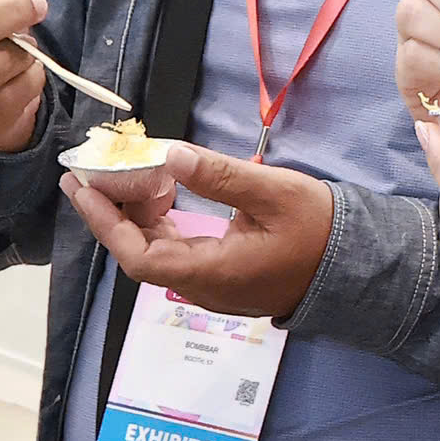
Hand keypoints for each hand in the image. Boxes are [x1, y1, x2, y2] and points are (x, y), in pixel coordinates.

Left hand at [59, 144, 333, 318]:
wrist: (357, 266)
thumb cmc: (319, 230)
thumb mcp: (272, 193)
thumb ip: (219, 175)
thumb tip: (169, 153)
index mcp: (211, 272)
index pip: (138, 256)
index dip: (105, 222)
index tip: (82, 187)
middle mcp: (203, 286)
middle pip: (140, 254)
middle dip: (112, 212)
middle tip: (90, 172)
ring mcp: (211, 285)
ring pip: (157, 252)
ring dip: (137, 215)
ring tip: (128, 172)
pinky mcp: (221, 276)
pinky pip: (176, 251)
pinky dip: (160, 222)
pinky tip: (163, 192)